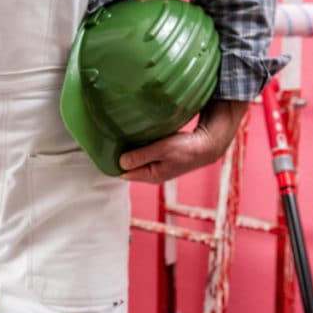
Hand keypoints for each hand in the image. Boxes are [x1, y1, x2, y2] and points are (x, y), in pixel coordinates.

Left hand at [119, 100, 248, 182]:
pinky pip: (143, 152)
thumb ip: (141, 156)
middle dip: (119, 155)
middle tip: (110, 140)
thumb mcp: (162, 150)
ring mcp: (157, 166)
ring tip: (119, 137)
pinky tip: (135, 136)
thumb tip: (121, 162)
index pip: (123, 173)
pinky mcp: (161, 157)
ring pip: (136, 158)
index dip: (113, 162)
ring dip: (129, 150)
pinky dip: (139, 145)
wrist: (208, 144)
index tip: (104, 149)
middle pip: (128, 166)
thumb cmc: (187, 148)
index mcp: (151, 176)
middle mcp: (152, 173)